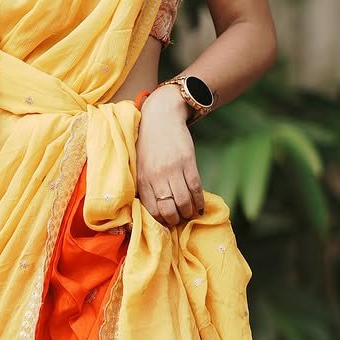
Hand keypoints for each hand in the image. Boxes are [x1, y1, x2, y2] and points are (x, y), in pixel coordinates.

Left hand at [136, 85, 204, 226]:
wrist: (160, 116)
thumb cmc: (148, 143)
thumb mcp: (140, 165)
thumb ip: (145, 185)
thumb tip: (154, 210)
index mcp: (143, 179)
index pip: (152, 210)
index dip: (161, 221)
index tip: (166, 223)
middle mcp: (156, 176)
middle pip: (168, 209)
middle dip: (175, 220)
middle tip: (180, 220)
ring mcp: (173, 169)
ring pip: (183, 201)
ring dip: (188, 212)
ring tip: (190, 214)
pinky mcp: (188, 162)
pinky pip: (196, 187)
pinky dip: (199, 201)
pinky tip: (200, 206)